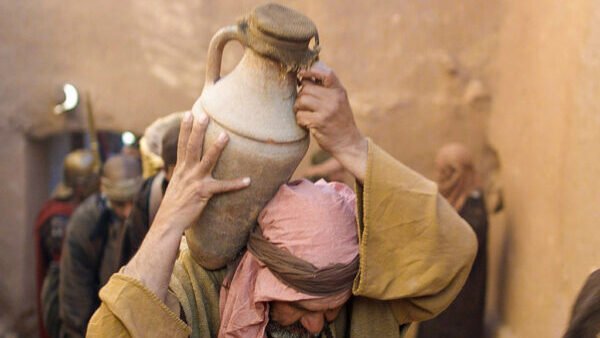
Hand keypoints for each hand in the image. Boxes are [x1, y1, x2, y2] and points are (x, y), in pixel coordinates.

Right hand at [154, 111, 250, 233]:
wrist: (168, 223)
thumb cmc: (173, 207)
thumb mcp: (176, 187)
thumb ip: (184, 177)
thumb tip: (190, 171)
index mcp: (180, 169)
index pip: (182, 144)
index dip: (185, 129)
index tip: (189, 114)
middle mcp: (186, 172)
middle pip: (192, 146)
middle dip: (198, 129)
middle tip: (205, 115)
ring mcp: (195, 181)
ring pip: (207, 160)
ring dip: (217, 147)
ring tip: (226, 135)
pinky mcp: (203, 193)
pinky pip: (223, 187)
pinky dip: (236, 184)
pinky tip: (248, 180)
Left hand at [295, 62, 367, 181]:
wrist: (348, 143)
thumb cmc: (340, 121)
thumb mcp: (339, 102)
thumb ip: (327, 89)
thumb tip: (305, 76)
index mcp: (339, 91)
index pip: (326, 73)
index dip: (311, 70)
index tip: (301, 74)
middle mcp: (334, 98)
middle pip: (307, 87)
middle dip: (301, 95)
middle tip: (303, 105)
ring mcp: (327, 110)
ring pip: (301, 100)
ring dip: (298, 108)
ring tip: (304, 113)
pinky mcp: (319, 122)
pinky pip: (300, 115)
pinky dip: (300, 120)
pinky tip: (306, 124)